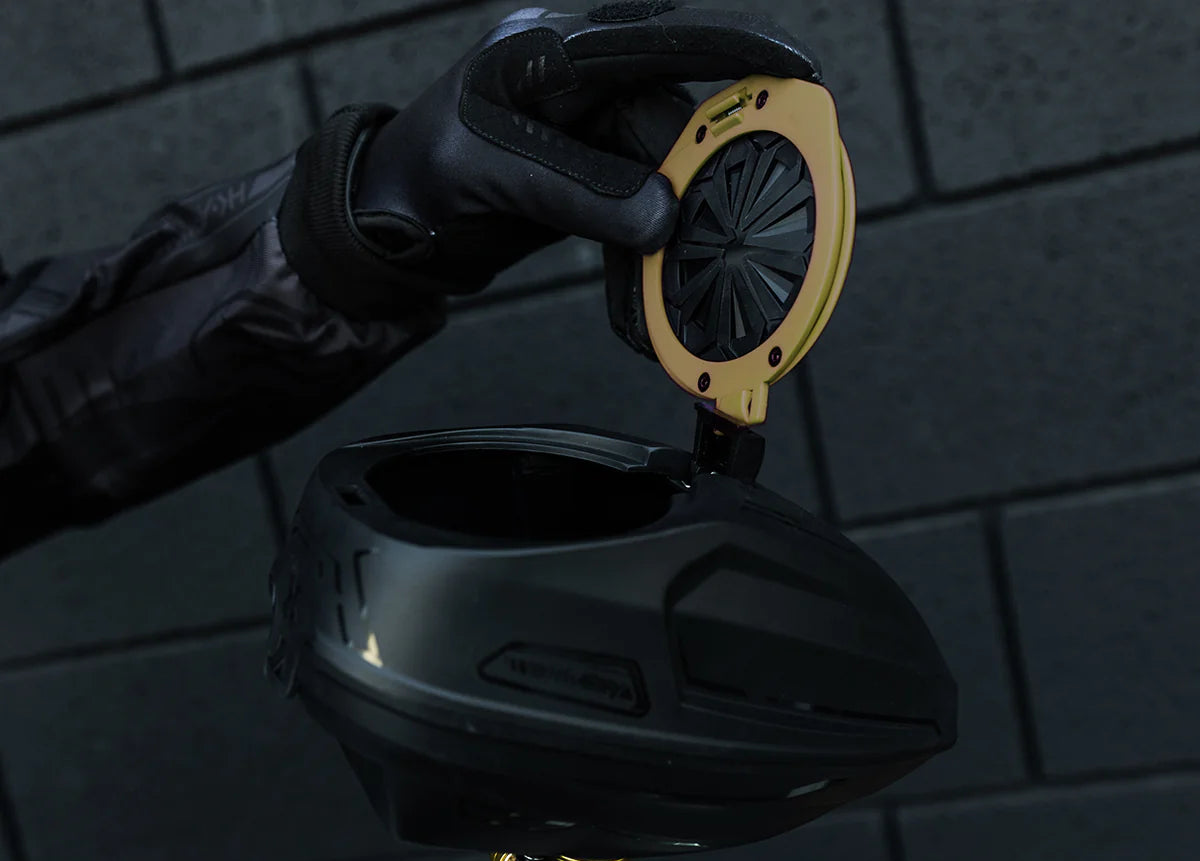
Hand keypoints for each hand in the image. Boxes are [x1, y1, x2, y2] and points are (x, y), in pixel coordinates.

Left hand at [304, 2, 820, 344]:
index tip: (793, 69)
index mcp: (549, 51)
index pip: (655, 41)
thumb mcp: (493, 175)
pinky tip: (640, 299)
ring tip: (664, 293)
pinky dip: (639, 257)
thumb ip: (577, 193)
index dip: (732, 51)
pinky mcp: (589, 174)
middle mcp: (577, 81)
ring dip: (664, 240)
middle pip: (668, 125)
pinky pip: (635, 210)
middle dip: (697, 186)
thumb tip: (660, 219)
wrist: (393, 218)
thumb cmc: (423, 174)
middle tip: (719, 235)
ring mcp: (585, 129)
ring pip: (657, 178)